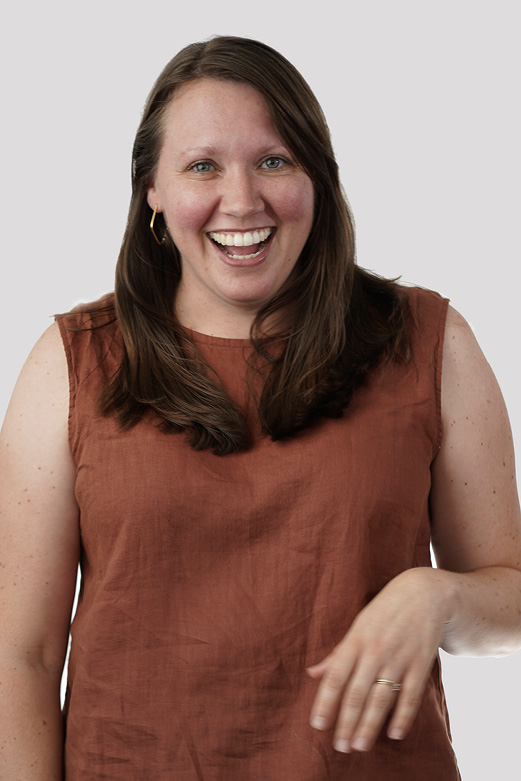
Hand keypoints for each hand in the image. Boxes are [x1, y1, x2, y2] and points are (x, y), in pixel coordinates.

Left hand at [307, 567, 452, 752]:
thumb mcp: (358, 626)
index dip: (325, 702)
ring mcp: (399, 658)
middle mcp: (375, 651)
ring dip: (370, 724)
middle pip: (357, 692)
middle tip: (339, 747)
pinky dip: (403, 715)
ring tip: (359, 746)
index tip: (317, 725)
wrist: (424, 593)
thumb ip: (337, 653)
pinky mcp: (421, 663)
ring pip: (381, 697)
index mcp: (356, 640)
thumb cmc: (384, 611)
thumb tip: (312, 673)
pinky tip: (394, 733)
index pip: (336, 676)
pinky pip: (411, 695)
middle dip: (346, 722)